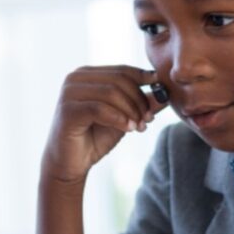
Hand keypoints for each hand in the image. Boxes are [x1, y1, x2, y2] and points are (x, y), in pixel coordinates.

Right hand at [41, 65, 167, 183]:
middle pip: (119, 80)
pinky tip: (128, 129)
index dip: (144, 80)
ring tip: (139, 127)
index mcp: (88, 75)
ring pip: (111, 93)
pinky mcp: (67, 110)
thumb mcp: (124, 117)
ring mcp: (69, 93)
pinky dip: (118, 118)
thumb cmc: (94, 137)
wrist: (70, 163)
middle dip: (139, 99)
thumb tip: (166, 94)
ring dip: (131, 111)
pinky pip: (99, 109)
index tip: (161, 92)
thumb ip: (142, 104)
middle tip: (149, 119)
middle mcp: (76, 78)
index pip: (122, 70)